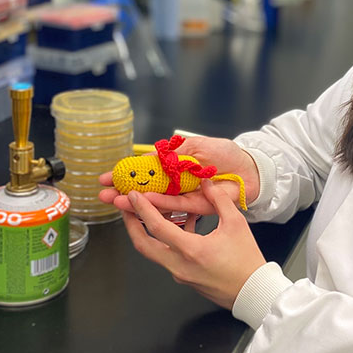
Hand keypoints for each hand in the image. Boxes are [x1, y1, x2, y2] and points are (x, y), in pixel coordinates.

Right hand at [98, 136, 259, 224]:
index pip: (144, 173)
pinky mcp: (197, 206)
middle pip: (145, 190)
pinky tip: (143, 203)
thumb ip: (171, 153)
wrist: (250, 167)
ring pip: (156, 201)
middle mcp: (176, 184)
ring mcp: (185, 196)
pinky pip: (175, 205)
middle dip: (123, 192)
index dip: (125, 175)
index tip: (106, 178)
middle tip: (103, 194)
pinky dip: (159, 204)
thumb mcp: (194, 146)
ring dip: (135, 201)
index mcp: (173, 168)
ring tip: (116, 201)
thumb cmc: (225, 154)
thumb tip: (147, 158)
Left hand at [122, 180, 265, 308]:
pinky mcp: (185, 278)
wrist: (253, 291)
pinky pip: (168, 256)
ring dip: (147, 232)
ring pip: (153, 252)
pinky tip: (181, 226)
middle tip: (125, 208)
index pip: (157, 227)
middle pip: (143, 245)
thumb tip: (206, 183)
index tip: (133, 195)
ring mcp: (180, 274)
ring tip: (149, 213)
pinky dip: (167, 241)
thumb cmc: (247, 261)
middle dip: (130, 224)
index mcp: (191, 250)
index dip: (142, 209)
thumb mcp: (236, 224)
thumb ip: (219, 200)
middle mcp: (179, 265)